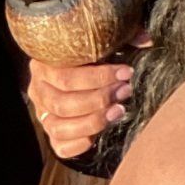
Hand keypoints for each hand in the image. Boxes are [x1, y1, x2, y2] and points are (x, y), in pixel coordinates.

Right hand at [29, 35, 149, 160]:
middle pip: (62, 103)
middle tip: (125, 92)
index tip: (126, 73)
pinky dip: (79, 144)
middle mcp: (38, 90)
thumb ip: (122, 38)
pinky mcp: (51, 134)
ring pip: (59, 127)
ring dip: (92, 122)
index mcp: (44, 64)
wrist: (76, 78)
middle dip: (98, 100)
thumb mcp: (103, 44)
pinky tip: (99, 136)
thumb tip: (146, 40)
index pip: (66, 75)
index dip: (98, 77)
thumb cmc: (91, 58)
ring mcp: (42, 114)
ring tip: (119, 111)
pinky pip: (59, 146)